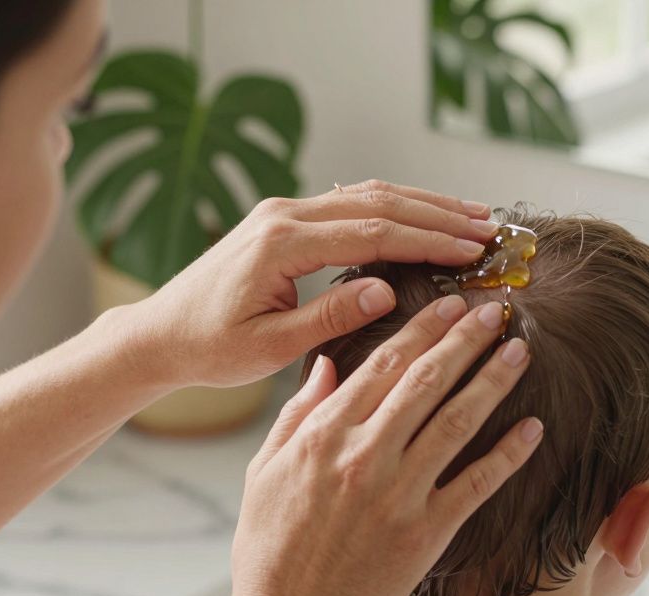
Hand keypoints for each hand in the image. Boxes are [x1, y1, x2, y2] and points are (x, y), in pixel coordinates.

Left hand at [120, 180, 498, 388]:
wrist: (159, 333)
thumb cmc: (209, 348)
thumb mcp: (270, 346)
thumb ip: (329, 316)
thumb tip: (385, 290)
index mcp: (281, 244)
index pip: (373, 233)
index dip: (428, 240)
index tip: (473, 250)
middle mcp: (283, 215)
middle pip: (378, 202)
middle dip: (438, 214)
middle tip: (489, 228)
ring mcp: (282, 212)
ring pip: (366, 195)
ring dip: (421, 204)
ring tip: (471, 215)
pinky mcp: (283, 220)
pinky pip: (348, 204)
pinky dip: (392, 206)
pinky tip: (423, 214)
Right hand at [222, 295, 542, 595]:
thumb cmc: (270, 551)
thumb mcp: (262, 473)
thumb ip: (295, 415)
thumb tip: (325, 366)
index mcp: (323, 436)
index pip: (381, 365)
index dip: (421, 329)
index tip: (448, 304)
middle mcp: (363, 457)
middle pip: (425, 382)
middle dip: (464, 340)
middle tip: (494, 310)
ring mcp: (398, 494)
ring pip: (456, 421)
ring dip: (492, 381)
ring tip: (519, 351)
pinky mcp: (426, 533)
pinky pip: (476, 484)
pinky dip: (508, 454)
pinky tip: (534, 428)